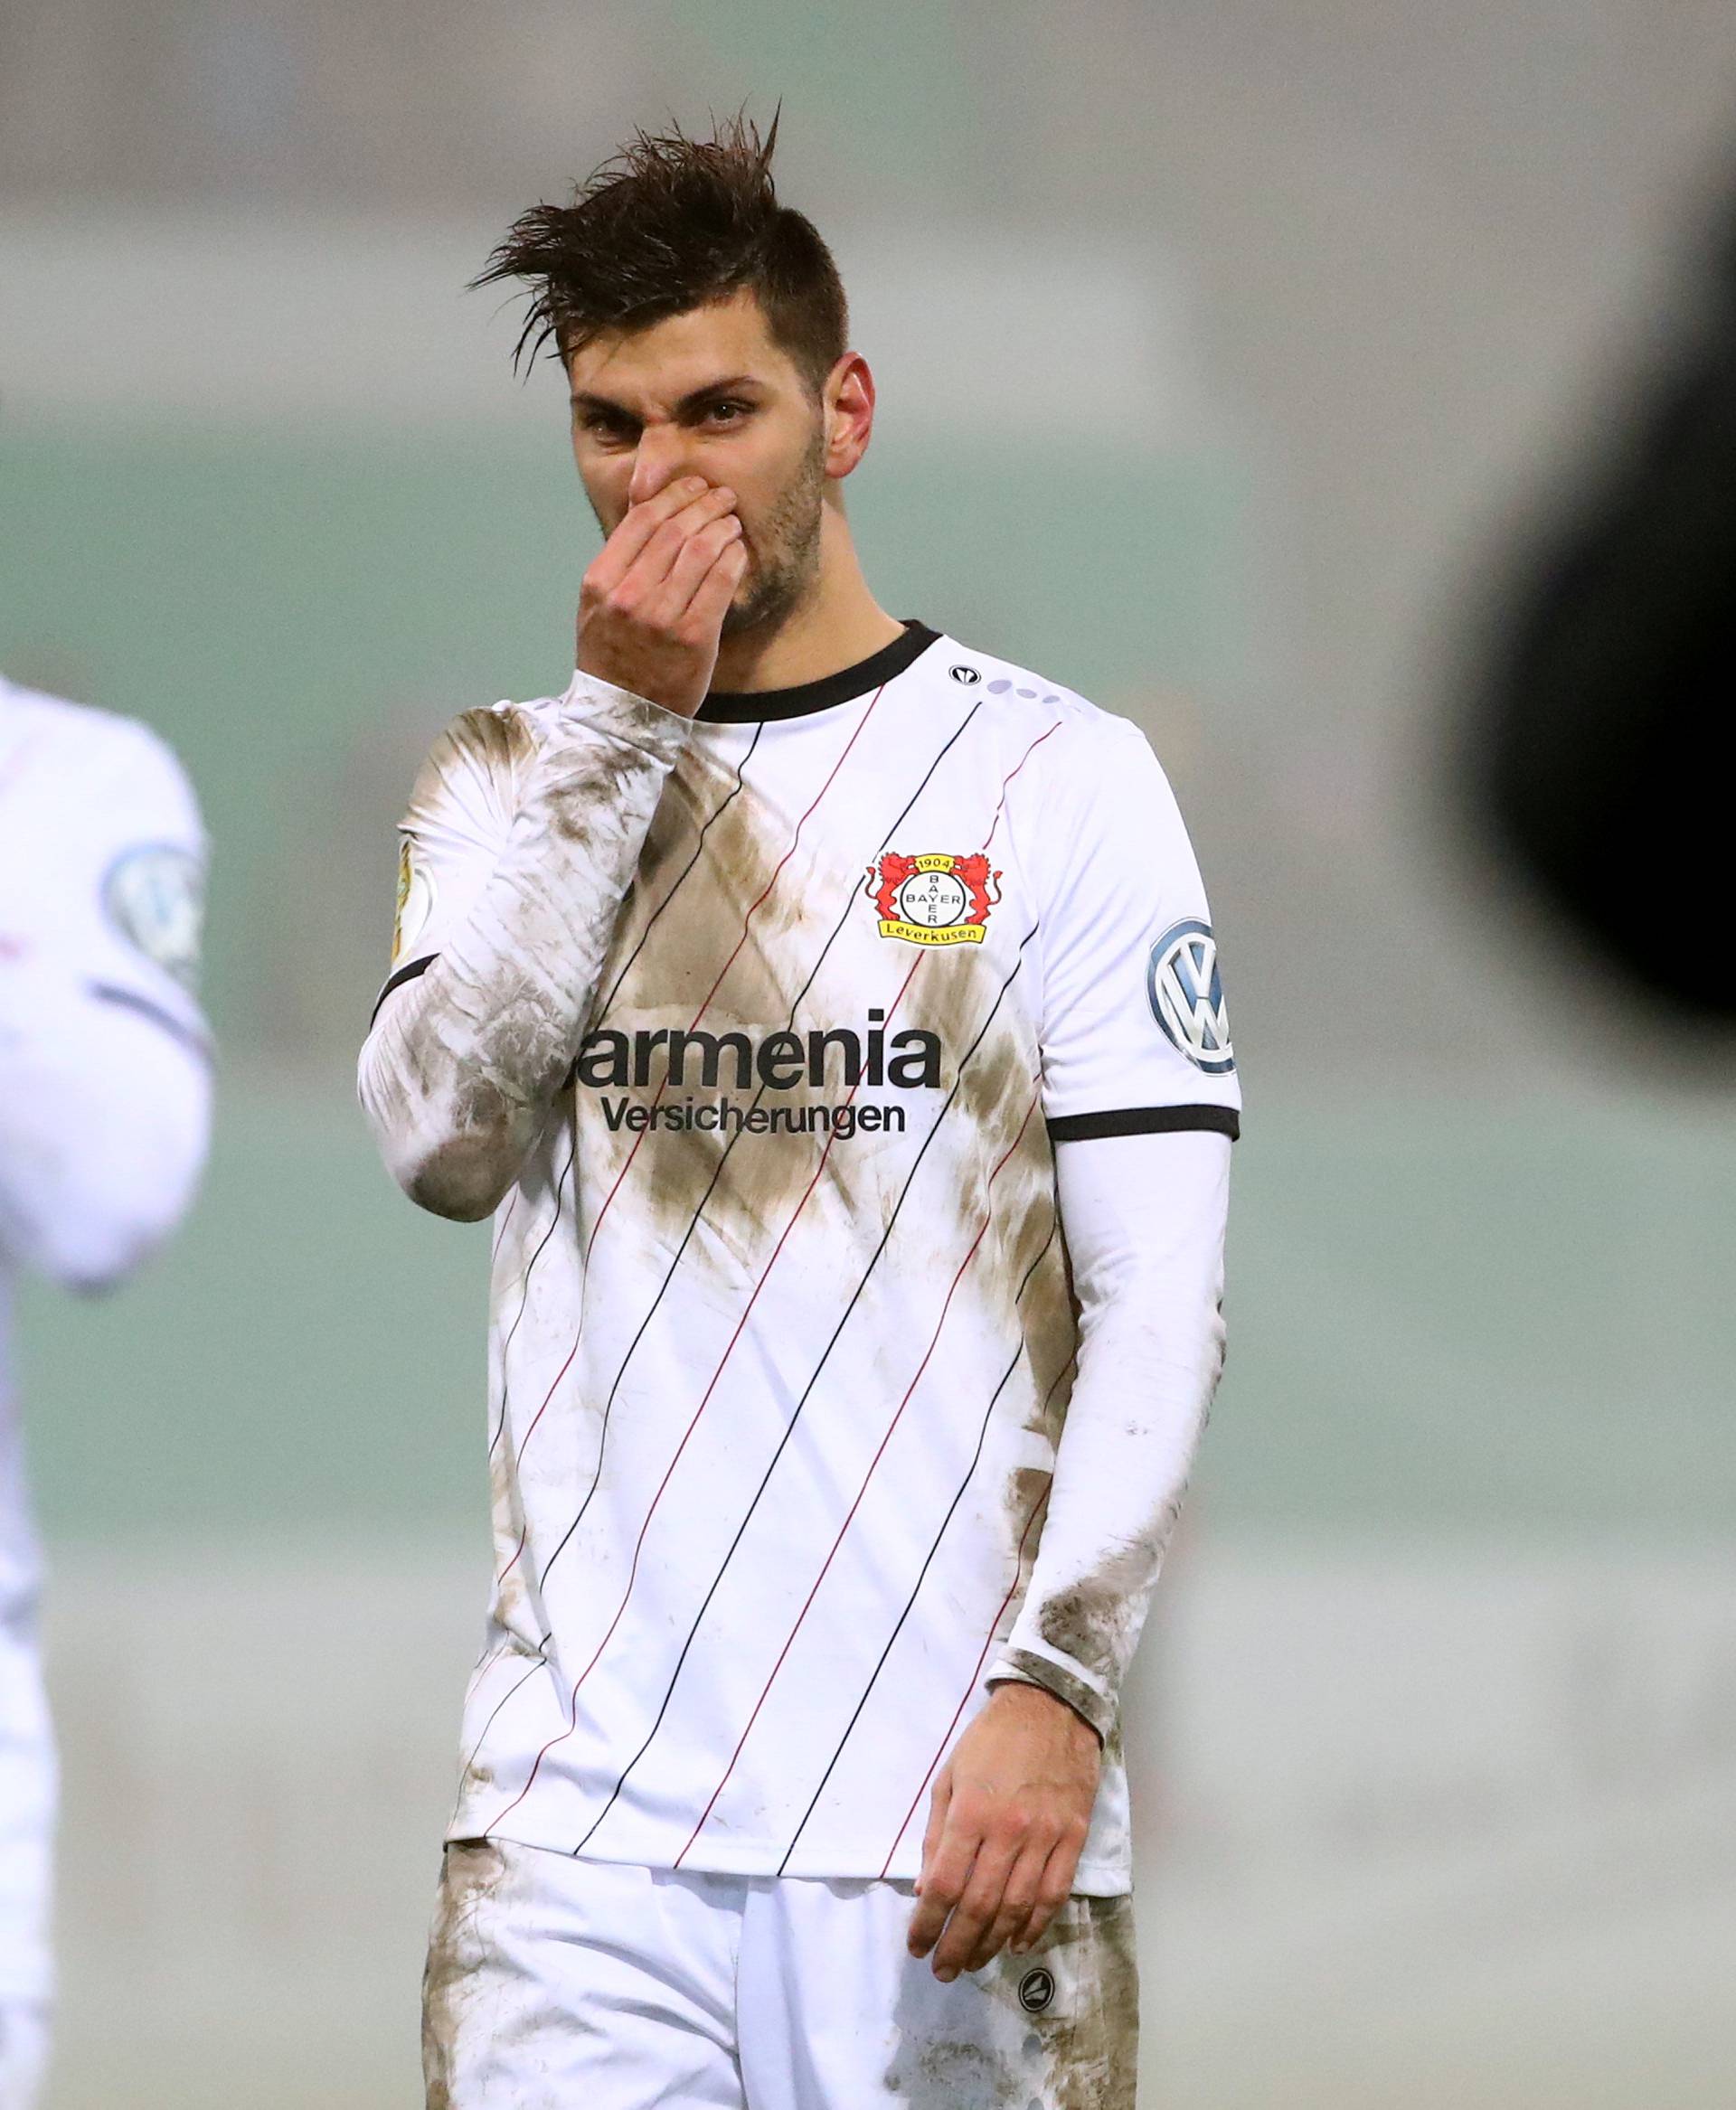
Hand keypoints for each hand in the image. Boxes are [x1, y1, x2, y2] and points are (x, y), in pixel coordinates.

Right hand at [576, 476, 747, 716]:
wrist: (623, 713)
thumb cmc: (612, 655)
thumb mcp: (597, 606)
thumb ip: (619, 563)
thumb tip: (651, 512)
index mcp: (601, 582)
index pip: (641, 519)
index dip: (673, 495)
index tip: (692, 486)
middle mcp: (630, 596)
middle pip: (675, 529)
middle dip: (704, 503)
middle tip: (722, 496)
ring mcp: (663, 617)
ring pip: (701, 550)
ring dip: (723, 526)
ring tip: (732, 521)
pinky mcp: (696, 636)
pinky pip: (722, 581)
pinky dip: (734, 558)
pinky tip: (738, 551)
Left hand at [906, 1681, 1100, 1980]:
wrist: (1051, 1707)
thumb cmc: (991, 1740)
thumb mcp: (949, 1777)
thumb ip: (937, 1836)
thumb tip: (926, 1890)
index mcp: (971, 1812)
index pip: (945, 1885)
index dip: (928, 1923)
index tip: (916, 1946)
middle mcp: (1008, 1830)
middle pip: (981, 1905)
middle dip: (958, 1944)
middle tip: (943, 1969)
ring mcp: (1046, 1836)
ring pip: (1017, 1907)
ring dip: (993, 1943)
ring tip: (974, 1961)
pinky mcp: (1073, 1837)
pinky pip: (1054, 1893)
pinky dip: (1035, 1925)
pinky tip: (1018, 1942)